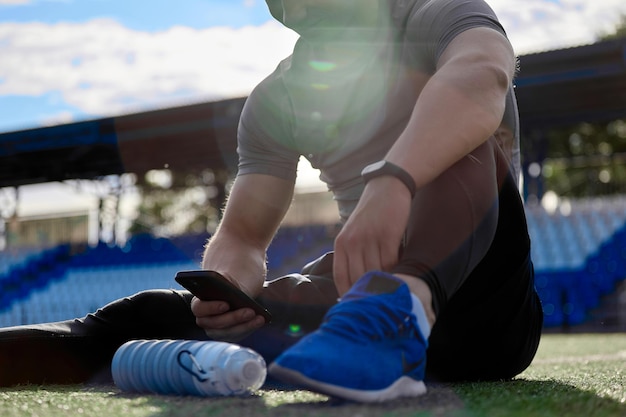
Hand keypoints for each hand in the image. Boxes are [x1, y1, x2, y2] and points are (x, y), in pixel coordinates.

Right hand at [190, 270, 265, 341]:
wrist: (236, 289)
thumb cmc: (229, 283)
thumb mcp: (227, 279)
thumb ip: (225, 283)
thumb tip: (234, 288)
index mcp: (199, 303)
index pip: (199, 309)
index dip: (211, 308)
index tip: (226, 304)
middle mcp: (205, 320)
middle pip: (216, 324)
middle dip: (234, 318)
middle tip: (250, 311)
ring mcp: (216, 330)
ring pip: (228, 332)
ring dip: (245, 325)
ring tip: (259, 317)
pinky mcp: (229, 334)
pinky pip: (238, 334)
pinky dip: (250, 327)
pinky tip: (260, 319)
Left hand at [333, 176, 411, 294]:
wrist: (387, 188)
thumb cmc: (372, 215)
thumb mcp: (354, 233)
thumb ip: (352, 255)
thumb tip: (356, 284)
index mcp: (341, 243)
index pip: (340, 277)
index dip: (348, 294)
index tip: (356, 306)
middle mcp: (352, 242)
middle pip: (358, 278)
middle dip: (367, 293)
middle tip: (376, 303)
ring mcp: (369, 239)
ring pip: (376, 272)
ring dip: (383, 283)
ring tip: (389, 293)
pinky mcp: (388, 235)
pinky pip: (391, 262)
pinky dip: (395, 272)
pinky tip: (399, 276)